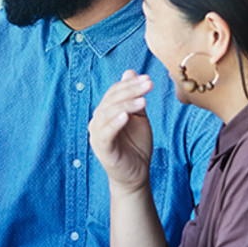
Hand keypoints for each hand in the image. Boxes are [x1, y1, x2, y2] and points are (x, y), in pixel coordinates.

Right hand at [87, 70, 154, 191]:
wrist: (136, 174)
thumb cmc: (136, 145)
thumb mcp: (139, 117)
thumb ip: (134, 97)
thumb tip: (129, 72)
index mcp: (106, 112)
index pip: (114, 93)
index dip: (130, 84)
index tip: (148, 79)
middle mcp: (98, 122)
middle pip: (111, 100)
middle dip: (131, 90)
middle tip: (149, 84)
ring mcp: (98, 135)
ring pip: (107, 114)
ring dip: (126, 105)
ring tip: (144, 101)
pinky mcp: (102, 149)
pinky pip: (105, 133)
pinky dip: (115, 123)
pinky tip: (127, 116)